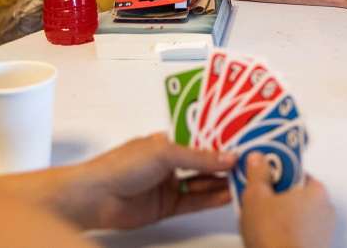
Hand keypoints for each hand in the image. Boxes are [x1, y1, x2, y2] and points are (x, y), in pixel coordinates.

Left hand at [51, 133, 234, 230]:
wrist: (95, 197)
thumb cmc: (121, 166)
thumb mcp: (165, 152)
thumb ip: (199, 158)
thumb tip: (227, 157)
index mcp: (167, 141)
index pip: (201, 139)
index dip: (222, 141)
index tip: (244, 141)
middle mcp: (170, 162)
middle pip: (204, 163)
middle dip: (226, 163)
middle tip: (251, 162)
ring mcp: (169, 185)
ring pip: (202, 183)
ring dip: (222, 182)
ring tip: (245, 179)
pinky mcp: (168, 206)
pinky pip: (195, 202)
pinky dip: (211, 199)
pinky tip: (227, 195)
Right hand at [240, 153, 334, 247]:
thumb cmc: (276, 238)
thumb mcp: (256, 197)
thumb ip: (257, 174)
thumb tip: (258, 160)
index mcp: (316, 190)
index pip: (295, 171)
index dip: (274, 173)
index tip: (261, 176)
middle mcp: (325, 209)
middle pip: (296, 194)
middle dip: (276, 197)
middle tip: (257, 202)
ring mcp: (323, 231)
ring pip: (297, 216)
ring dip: (281, 218)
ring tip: (260, 225)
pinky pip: (299, 234)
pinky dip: (286, 235)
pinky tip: (270, 240)